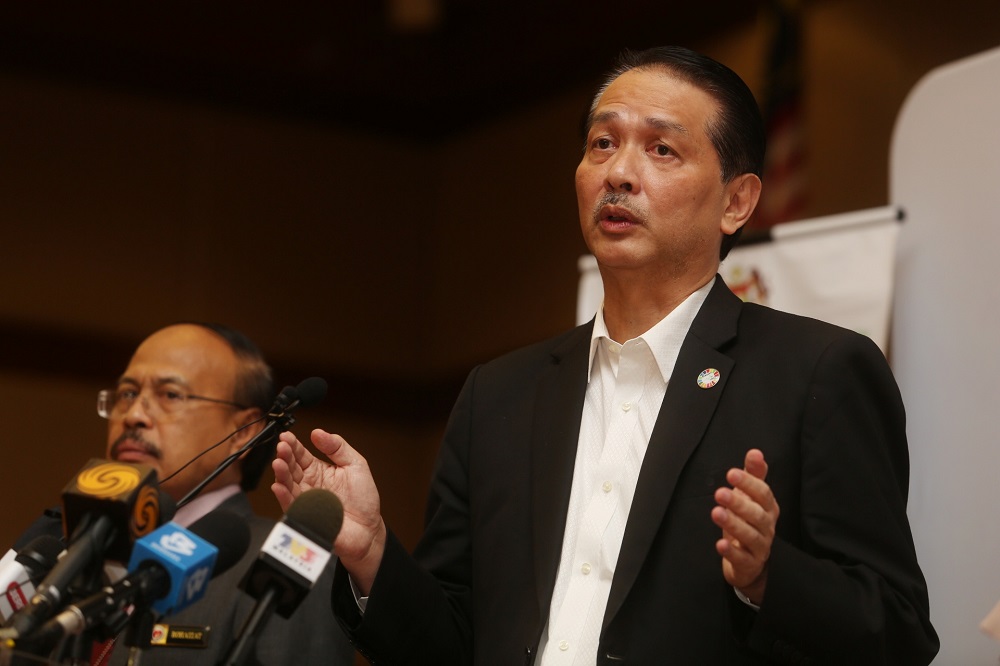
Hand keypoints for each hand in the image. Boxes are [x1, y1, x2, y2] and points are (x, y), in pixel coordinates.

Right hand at [272, 428, 385, 593]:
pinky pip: (292, 506)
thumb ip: (337, 447)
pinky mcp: (306, 516)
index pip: (301, 454)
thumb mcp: (355, 464)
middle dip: (285, 456)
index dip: (293, 445)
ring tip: (278, 462)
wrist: (369, 529)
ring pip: (288, 485)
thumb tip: (318, 432)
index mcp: (319, 470)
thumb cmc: (363, 499)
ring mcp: (306, 500)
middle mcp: (309, 484)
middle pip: (291, 468)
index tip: (287, 436)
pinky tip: (279, 486)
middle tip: (282, 447)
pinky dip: (284, 496)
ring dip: (281, 474)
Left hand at [711, 449, 778, 604]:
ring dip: (733, 524)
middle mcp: (767, 527)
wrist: (752, 562)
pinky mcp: (750, 564)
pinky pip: (742, 559)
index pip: (763, 494)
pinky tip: (720, 544)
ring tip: (716, 513)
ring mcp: (760, 547)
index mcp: (768, 509)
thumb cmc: (749, 523)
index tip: (731, 473)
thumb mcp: (751, 498)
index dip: (749, 483)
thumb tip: (755, 452)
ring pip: (750, 536)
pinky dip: (731, 552)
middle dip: (739, 503)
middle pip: (757, 515)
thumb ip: (754, 476)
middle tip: (720, 493)